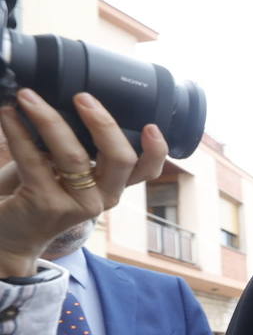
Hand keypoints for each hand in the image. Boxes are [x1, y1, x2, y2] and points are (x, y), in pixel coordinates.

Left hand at [0, 90, 167, 277]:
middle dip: (104, 124)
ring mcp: (77, 205)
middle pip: (120, 159)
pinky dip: (18, 132)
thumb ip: (68, 145)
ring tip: (28, 97)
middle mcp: (101, 198)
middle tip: (82, 97)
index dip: (156, 151)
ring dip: (49, 119)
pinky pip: (34, 160)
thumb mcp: (59, 169)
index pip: (145, 171)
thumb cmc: (32, 194)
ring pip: (74, 156)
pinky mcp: (47, 205)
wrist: (8, 237)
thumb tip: (59, 103)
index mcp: (110, 187)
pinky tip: (8, 115)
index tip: (150, 126)